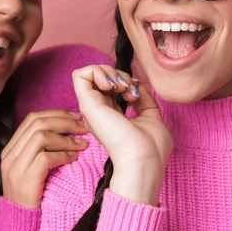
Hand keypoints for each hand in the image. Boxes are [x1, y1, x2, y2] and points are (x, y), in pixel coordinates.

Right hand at [1, 110, 88, 207]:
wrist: (20, 220)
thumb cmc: (31, 192)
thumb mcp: (30, 166)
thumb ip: (40, 148)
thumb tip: (67, 127)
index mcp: (10, 148)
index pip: (32, 118)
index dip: (56, 114)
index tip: (75, 117)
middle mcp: (10, 154)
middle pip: (37, 123)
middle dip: (64, 121)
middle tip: (83, 127)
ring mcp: (15, 167)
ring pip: (41, 137)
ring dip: (66, 138)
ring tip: (82, 144)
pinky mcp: (25, 180)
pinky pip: (46, 158)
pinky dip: (63, 155)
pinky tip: (74, 158)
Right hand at [72, 65, 172, 205]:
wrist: (143, 159)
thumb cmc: (150, 148)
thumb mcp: (151, 116)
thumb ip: (143, 99)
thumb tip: (136, 83)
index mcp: (111, 114)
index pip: (109, 86)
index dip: (124, 81)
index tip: (136, 94)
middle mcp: (98, 110)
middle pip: (101, 76)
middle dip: (119, 74)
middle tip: (130, 90)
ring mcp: (91, 107)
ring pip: (89, 72)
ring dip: (109, 71)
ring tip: (121, 87)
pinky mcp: (86, 104)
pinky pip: (80, 74)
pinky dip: (97, 71)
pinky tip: (111, 84)